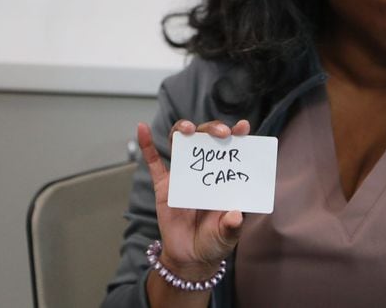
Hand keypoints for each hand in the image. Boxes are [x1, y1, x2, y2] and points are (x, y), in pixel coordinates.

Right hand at [137, 118, 250, 277]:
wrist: (190, 258)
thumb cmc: (214, 241)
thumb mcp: (227, 235)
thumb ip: (231, 226)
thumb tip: (234, 216)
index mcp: (225, 178)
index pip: (233, 150)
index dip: (238, 135)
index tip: (243, 127)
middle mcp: (206, 171)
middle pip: (207, 139)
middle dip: (213, 130)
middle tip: (221, 133)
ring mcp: (184, 176)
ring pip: (182, 143)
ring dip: (184, 130)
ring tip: (187, 129)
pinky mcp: (164, 186)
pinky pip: (153, 163)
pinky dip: (147, 145)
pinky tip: (142, 129)